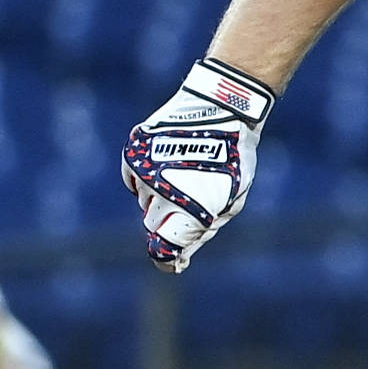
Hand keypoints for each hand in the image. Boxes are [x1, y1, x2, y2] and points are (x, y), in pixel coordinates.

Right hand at [123, 57, 272, 272]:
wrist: (221, 107)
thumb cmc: (234, 159)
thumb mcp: (230, 202)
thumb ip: (202, 232)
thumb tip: (179, 259)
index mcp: (186, 208)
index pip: (162, 250)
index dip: (168, 259)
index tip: (175, 261)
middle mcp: (159, 192)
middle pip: (152, 225)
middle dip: (168, 222)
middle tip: (191, 201)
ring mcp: (144, 170)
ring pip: (144, 201)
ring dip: (160, 196)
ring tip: (185, 173)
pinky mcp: (134, 152)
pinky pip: (133, 180)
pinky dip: (146, 179)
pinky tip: (168, 166)